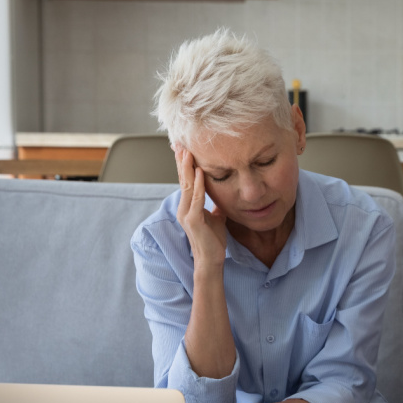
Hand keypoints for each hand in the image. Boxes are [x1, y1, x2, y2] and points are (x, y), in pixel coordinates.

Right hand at [175, 147, 227, 266]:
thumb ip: (215, 205)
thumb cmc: (213, 240)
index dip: (184, 165)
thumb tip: (222, 195)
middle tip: (179, 143)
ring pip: (186, 186)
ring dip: (187, 168)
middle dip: (181, 161)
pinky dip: (198, 184)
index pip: (185, 181)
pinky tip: (199, 172)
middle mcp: (183, 208)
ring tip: (188, 152)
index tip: (184, 149)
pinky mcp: (193, 221)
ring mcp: (186, 214)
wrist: (211, 260)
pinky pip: (196, 199)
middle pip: (182, 180)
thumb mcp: (216, 217)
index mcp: (188, 206)